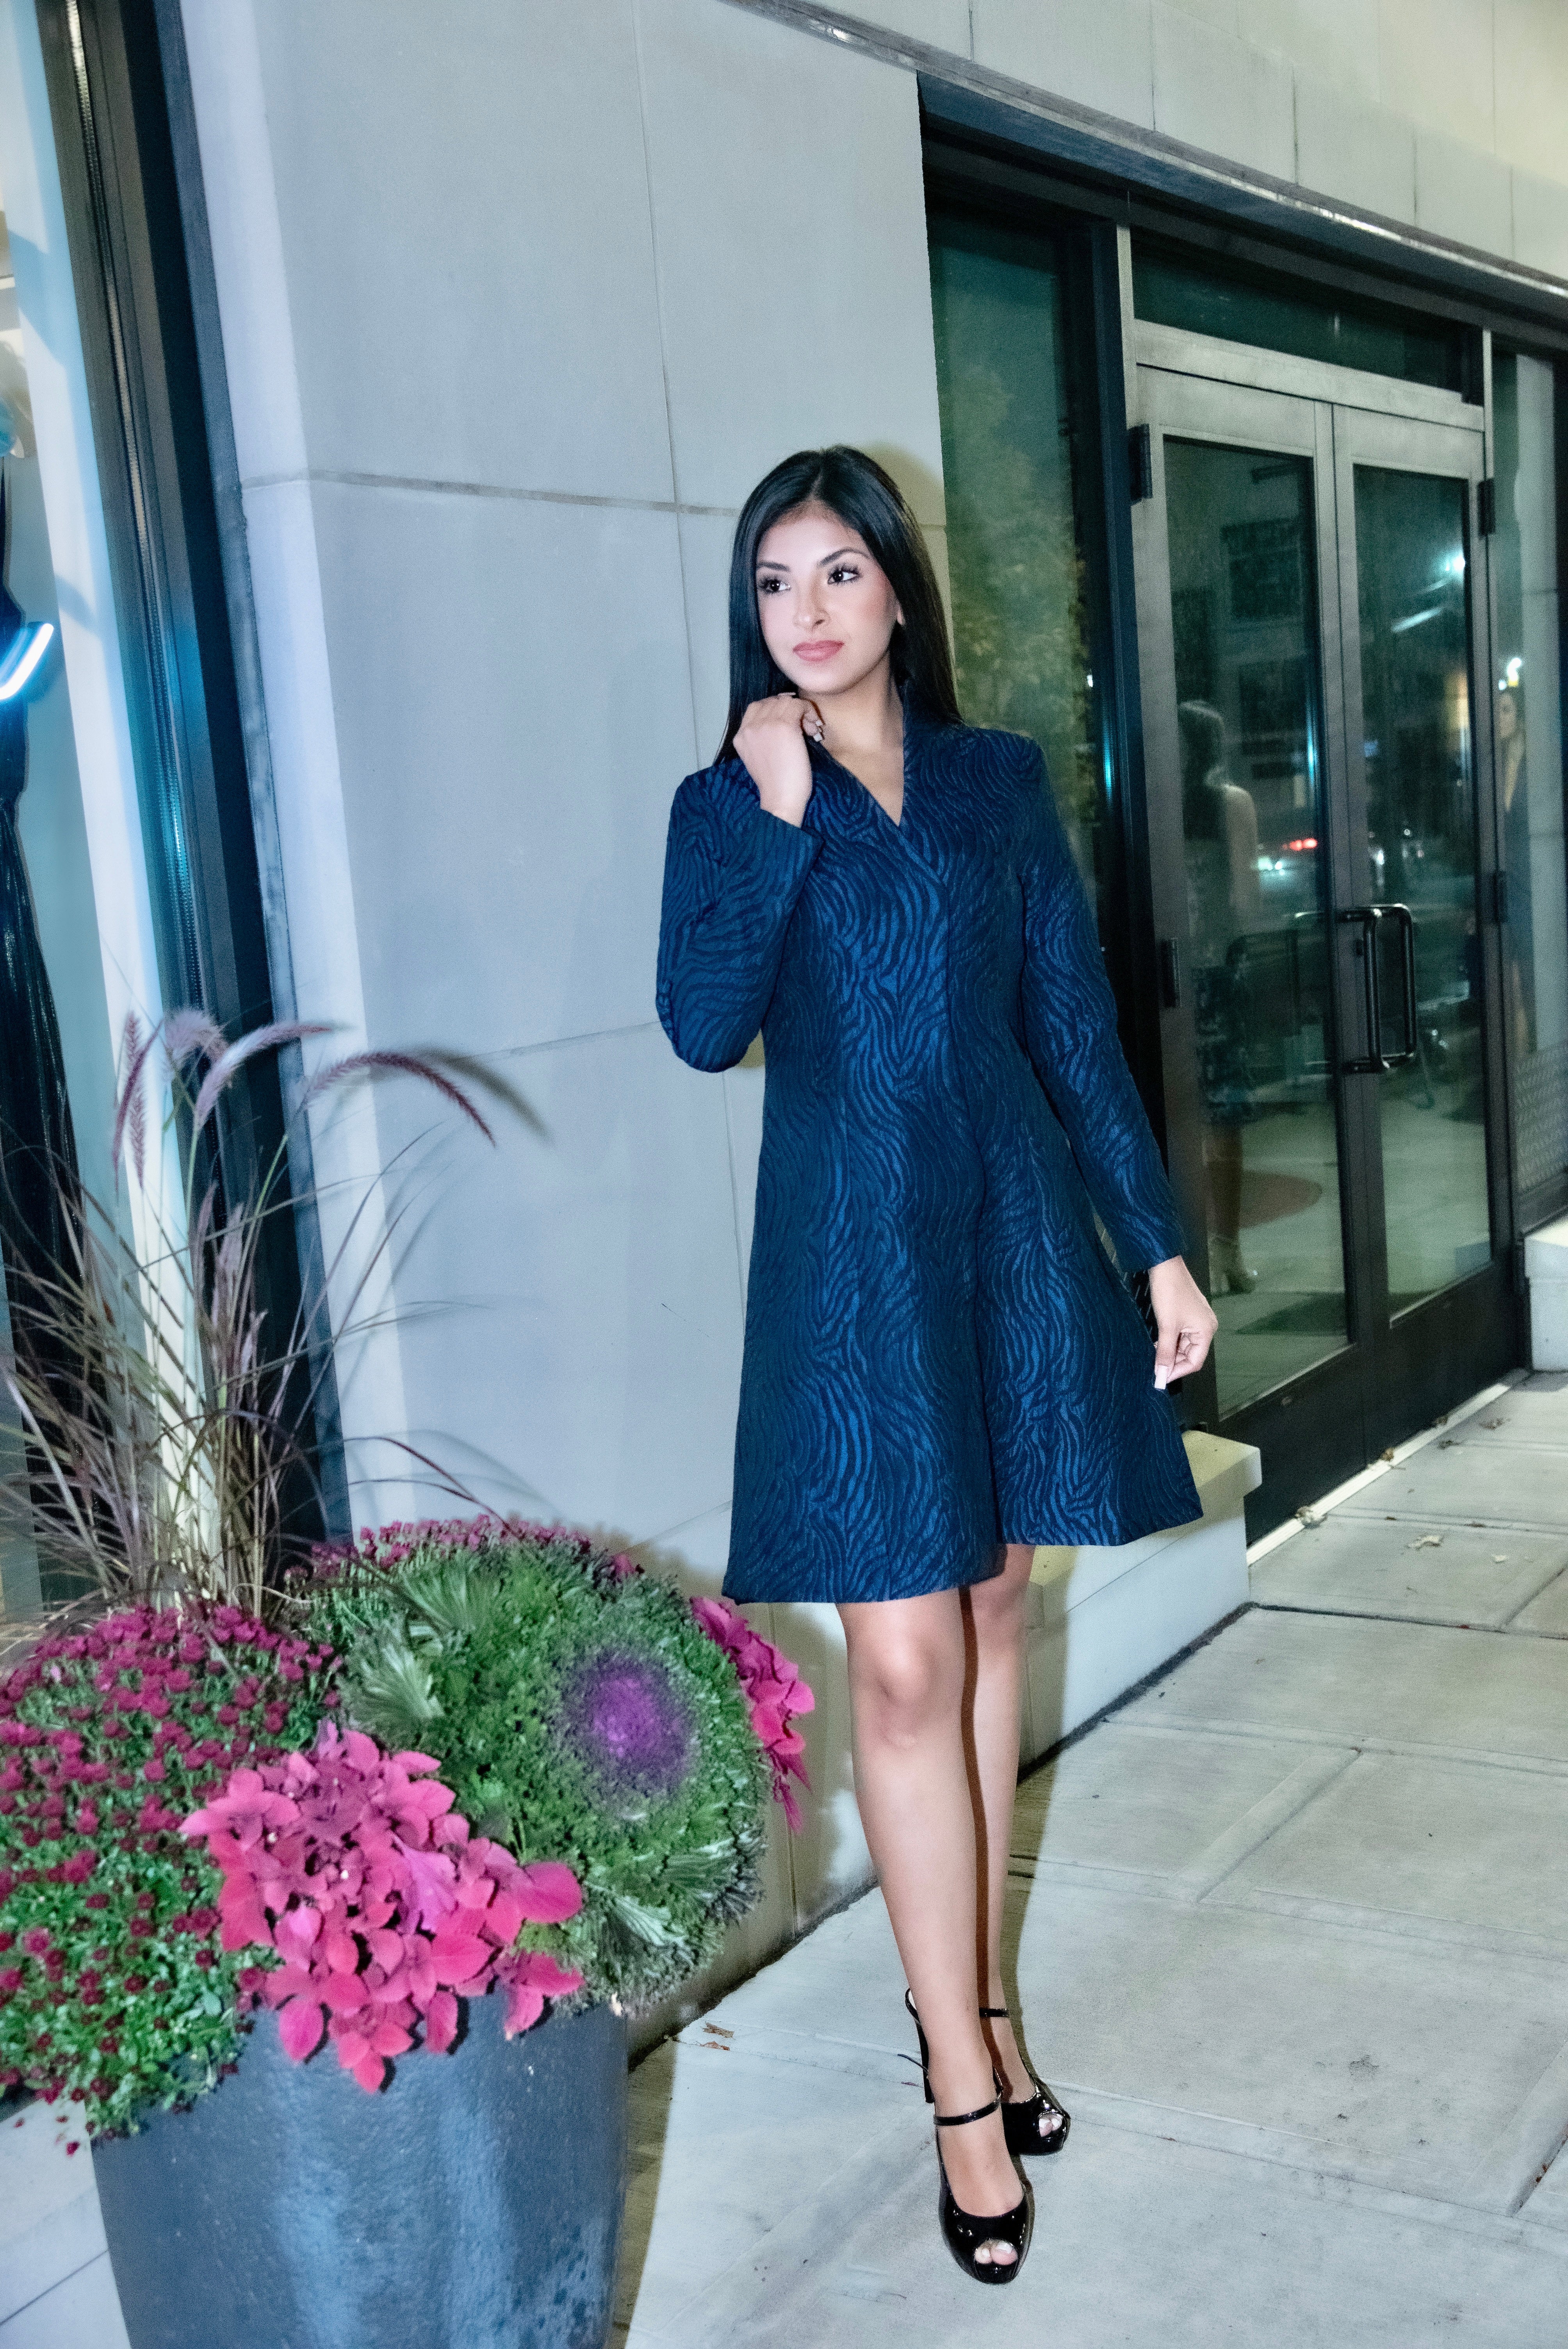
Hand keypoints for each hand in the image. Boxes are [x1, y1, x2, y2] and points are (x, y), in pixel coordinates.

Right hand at [733, 692, 822, 826]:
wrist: (780, 799)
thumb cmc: (776, 784)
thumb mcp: (760, 756)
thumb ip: (763, 736)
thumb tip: (786, 717)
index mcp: (741, 735)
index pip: (757, 707)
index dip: (777, 710)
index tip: (790, 723)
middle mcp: (749, 727)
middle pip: (772, 701)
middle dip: (790, 710)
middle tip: (803, 728)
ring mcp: (765, 725)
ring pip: (786, 701)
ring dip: (801, 711)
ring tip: (809, 731)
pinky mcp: (784, 726)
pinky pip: (798, 705)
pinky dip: (809, 712)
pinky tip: (813, 729)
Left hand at [1147, 1255, 1217, 1389]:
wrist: (1165, 1265)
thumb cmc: (1169, 1292)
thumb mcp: (1166, 1326)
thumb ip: (1164, 1352)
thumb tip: (1161, 1374)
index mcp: (1206, 1331)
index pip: (1195, 1361)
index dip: (1178, 1371)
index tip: (1161, 1378)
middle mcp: (1206, 1327)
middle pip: (1191, 1354)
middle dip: (1173, 1362)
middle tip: (1155, 1368)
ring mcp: (1197, 1321)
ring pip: (1184, 1346)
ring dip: (1170, 1352)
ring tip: (1154, 1356)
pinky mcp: (1188, 1315)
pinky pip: (1181, 1335)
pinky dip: (1170, 1342)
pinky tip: (1158, 1344)